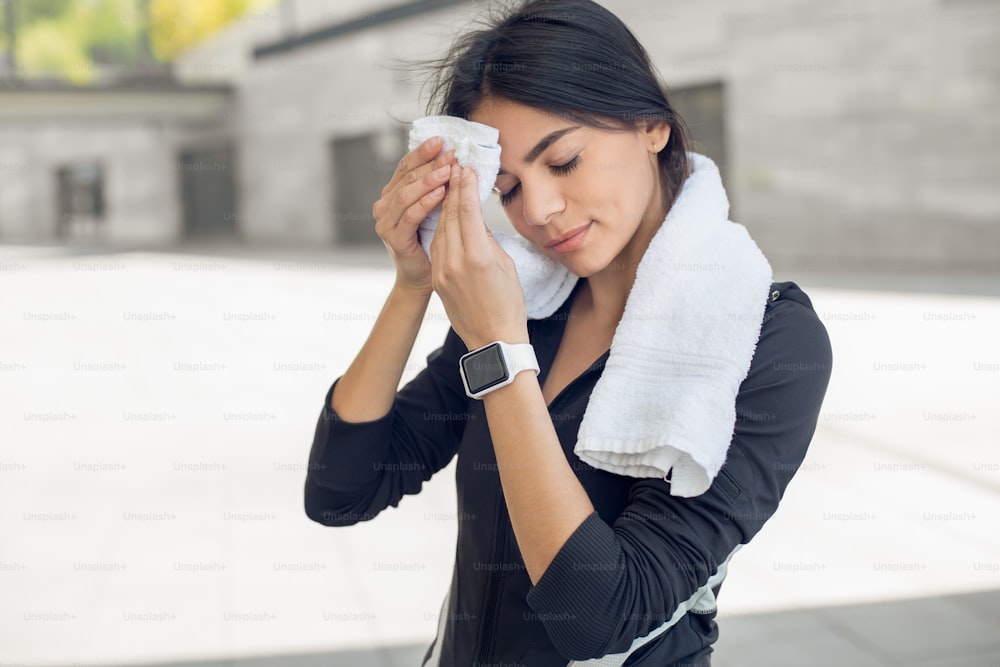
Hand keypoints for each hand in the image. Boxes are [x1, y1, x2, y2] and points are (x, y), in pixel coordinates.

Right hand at [372, 137, 456, 293]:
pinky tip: (440, 194)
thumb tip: (454, 161)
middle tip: (451, 154)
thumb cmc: (429, 242)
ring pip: (406, 194)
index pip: (407, 166)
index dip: (423, 152)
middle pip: (407, 177)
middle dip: (430, 164)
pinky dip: (425, 203)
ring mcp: (386, 222)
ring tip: (447, 171)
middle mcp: (384, 205)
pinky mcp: (393, 237)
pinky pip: (410, 216)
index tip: (442, 140)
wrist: (422, 277)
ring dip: (428, 180)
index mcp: (393, 194)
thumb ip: (436, 188)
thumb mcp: (433, 209)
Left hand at [430, 165, 528, 349]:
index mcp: (477, 257)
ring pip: (440, 229)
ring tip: (449, 186)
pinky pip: (437, 246)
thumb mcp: (506, 265)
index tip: (465, 168)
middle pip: (450, 216)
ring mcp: (442, 271)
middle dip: (452, 190)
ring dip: (444, 206)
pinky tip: (445, 216)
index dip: (465, 187)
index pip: (467, 211)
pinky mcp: (437, 279)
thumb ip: (487, 239)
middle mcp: (455, 262)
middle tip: (454, 168)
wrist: (493, 339)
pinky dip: (441, 227)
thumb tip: (474, 219)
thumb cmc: (509, 304)